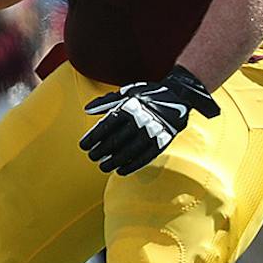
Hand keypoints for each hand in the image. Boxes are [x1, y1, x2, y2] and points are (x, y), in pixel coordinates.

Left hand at [79, 67, 219, 175]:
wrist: (179, 96)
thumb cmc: (147, 95)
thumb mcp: (127, 92)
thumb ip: (106, 101)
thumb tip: (87, 110)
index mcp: (129, 107)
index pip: (106, 126)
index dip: (93, 138)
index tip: (83, 146)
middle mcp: (140, 120)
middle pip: (116, 140)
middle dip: (101, 151)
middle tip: (91, 157)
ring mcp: (153, 131)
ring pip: (129, 151)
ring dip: (114, 161)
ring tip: (103, 167)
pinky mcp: (163, 141)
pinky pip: (146, 157)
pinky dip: (132, 165)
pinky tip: (121, 171)